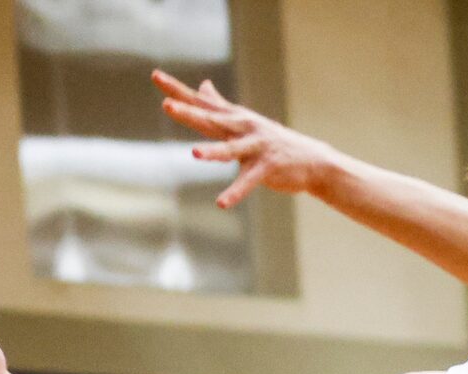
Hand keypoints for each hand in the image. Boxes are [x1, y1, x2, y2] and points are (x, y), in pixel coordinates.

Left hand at [155, 71, 338, 208]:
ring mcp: (255, 148)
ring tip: (195, 153)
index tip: (155, 75)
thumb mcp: (244, 120)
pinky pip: (247, 182)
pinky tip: (221, 203)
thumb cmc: (274, 141)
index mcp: (233, 118)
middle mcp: (242, 128)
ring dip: (213, 152)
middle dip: (189, 113)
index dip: (178, 90)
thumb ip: (220, 104)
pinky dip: (235, 193)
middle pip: (211, 119)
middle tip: (166, 106)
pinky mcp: (267, 168)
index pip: (201, 102)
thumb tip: (203, 85)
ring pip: (230, 149)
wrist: (312, 160)